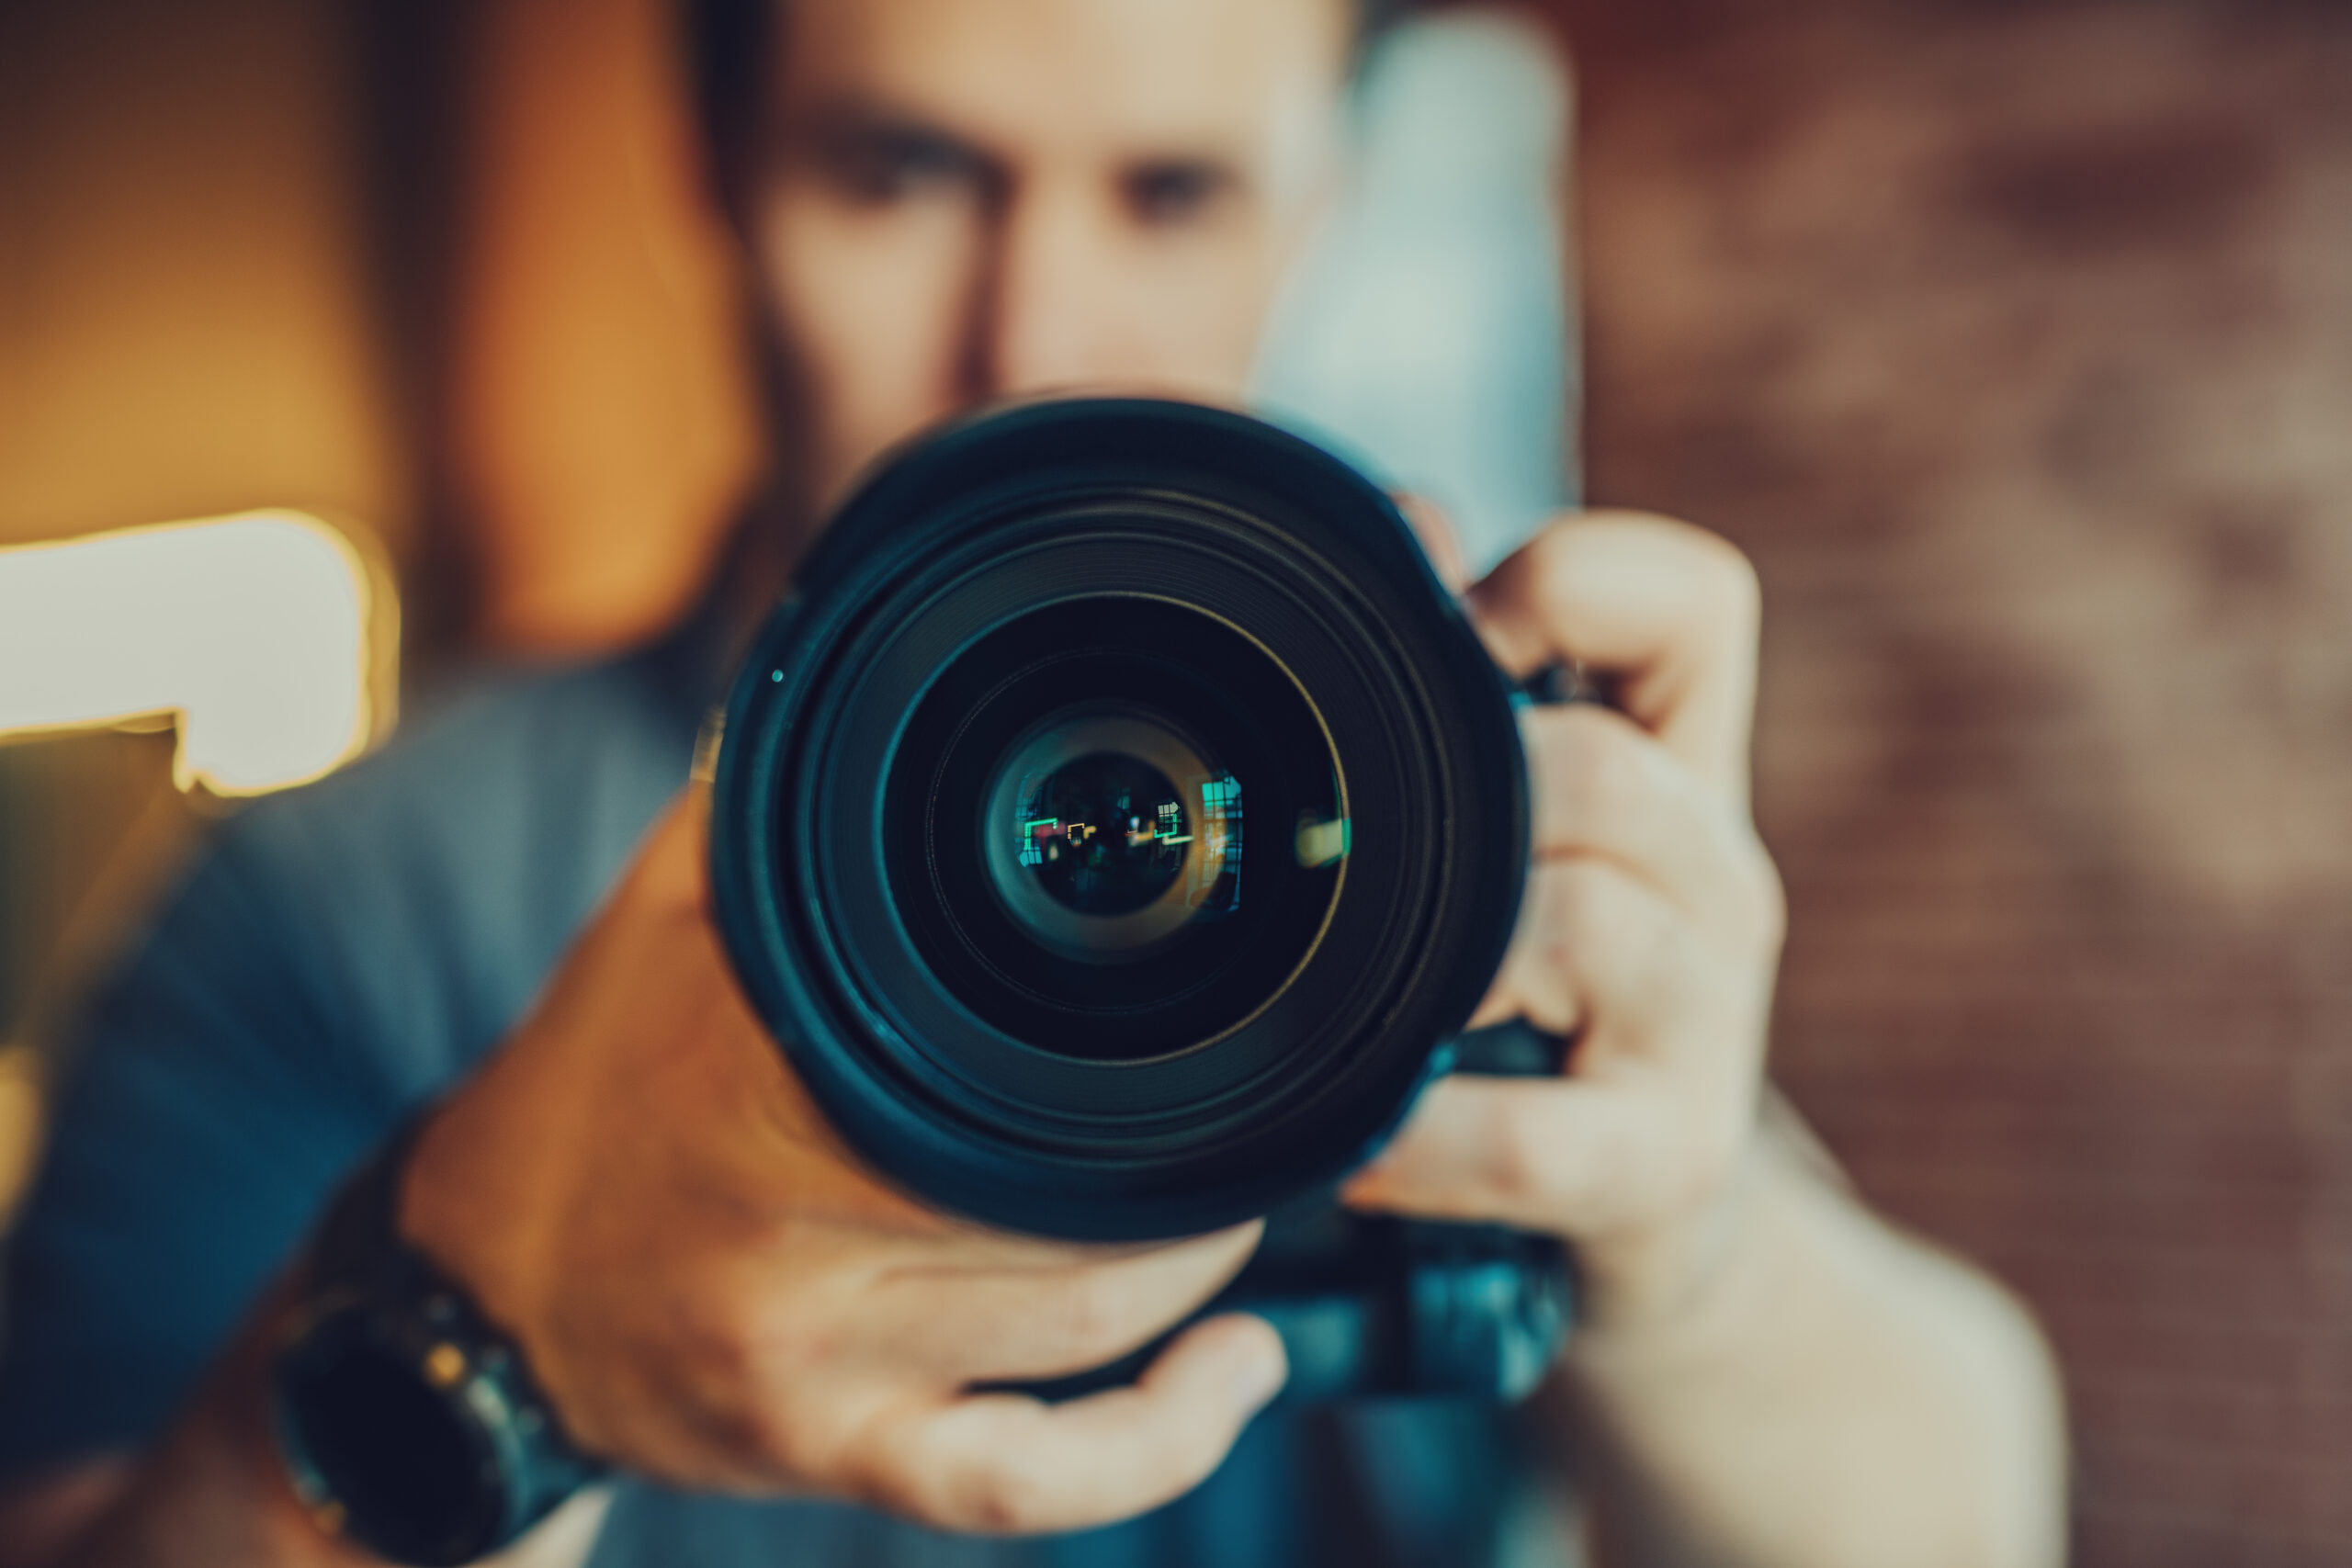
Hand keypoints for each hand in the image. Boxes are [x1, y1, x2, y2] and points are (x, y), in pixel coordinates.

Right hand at [399, 790, 1284, 1535]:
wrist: (479, 1291)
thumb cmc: (597, 1078)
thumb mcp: (664, 906)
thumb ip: (776, 787)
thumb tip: (868, 639)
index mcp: (757, 1083)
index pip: (1004, 1068)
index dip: (1150, 1049)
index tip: (1236, 996)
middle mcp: (785, 1246)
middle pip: (1073, 1205)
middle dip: (1195, 1160)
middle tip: (1260, 1105)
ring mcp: (810, 1372)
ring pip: (1074, 1328)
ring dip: (1197, 1262)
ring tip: (1250, 1198)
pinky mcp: (825, 1459)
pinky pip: (1012, 1485)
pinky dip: (1152, 1449)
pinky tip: (1237, 1379)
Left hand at [1345, 509, 1786, 1329]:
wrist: (1655, 1214)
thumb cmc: (1550, 995)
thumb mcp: (1526, 829)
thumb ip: (1466, 683)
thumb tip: (1405, 519)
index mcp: (1678, 771)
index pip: (1696, 605)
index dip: (1569, 579)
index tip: (1461, 639)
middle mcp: (1714, 884)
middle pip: (1608, 776)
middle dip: (1471, 798)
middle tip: (1365, 856)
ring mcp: (1702, 1033)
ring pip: (1581, 931)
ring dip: (1449, 958)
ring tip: (1361, 997)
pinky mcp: (1662, 1169)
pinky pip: (1532, 1139)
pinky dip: (1422, 1135)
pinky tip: (1359, 1138)